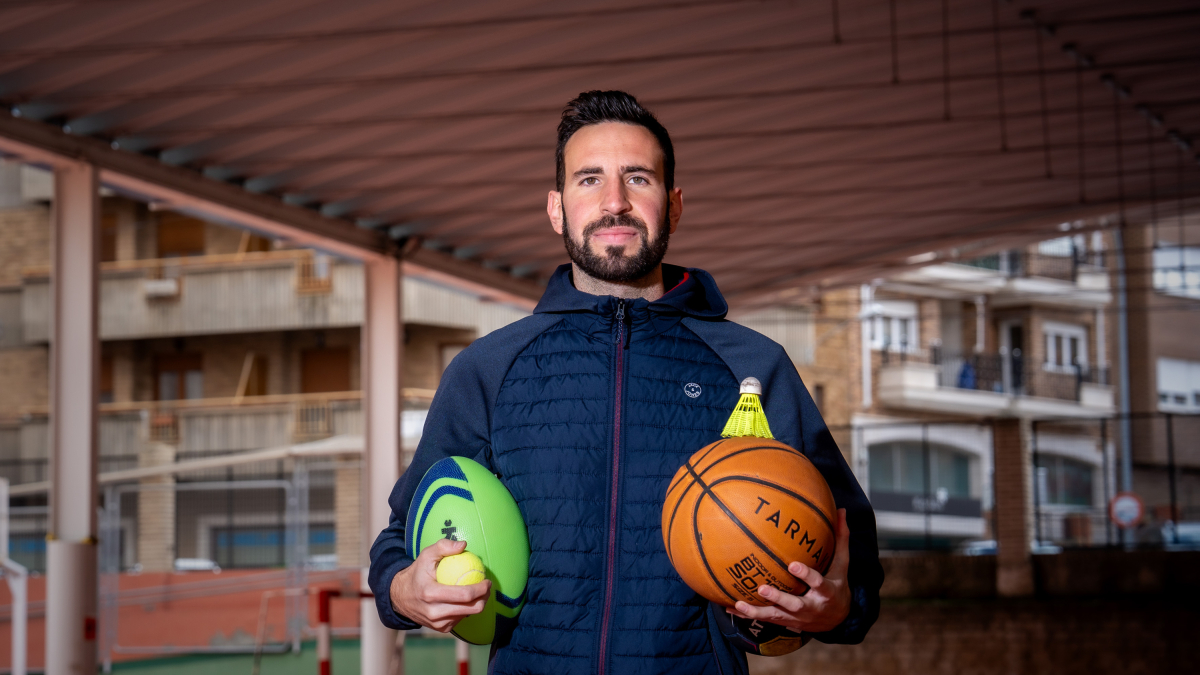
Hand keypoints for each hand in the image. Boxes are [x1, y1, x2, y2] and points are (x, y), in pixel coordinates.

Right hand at [390, 538, 490, 631]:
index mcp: (431, 594)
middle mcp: (434, 612)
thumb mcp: (426, 556)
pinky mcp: (441, 628)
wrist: (400, 597)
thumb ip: (443, 547)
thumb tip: (463, 545)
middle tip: (487, 586)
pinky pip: (461, 619)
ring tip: (479, 592)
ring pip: (468, 615)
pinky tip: (466, 600)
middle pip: (470, 608)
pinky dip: (467, 609)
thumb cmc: (417, 573)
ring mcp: (437, 623)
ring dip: (478, 603)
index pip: (464, 595)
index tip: (487, 580)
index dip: (481, 589)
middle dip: (485, 597)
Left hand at [729, 508, 850, 633]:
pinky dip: (748, 615)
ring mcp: (797, 617)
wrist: (838, 620)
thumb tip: (841, 510)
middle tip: (762, 588)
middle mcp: (811, 607)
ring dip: (757, 611)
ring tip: (739, 603)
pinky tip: (729, 607)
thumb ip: (840, 539)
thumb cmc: (837, 586)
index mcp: (826, 592)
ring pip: (776, 616)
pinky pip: (765, 618)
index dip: (806, 575)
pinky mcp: (786, 622)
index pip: (818, 583)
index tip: (793, 565)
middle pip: (794, 605)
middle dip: (778, 598)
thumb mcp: (842, 565)